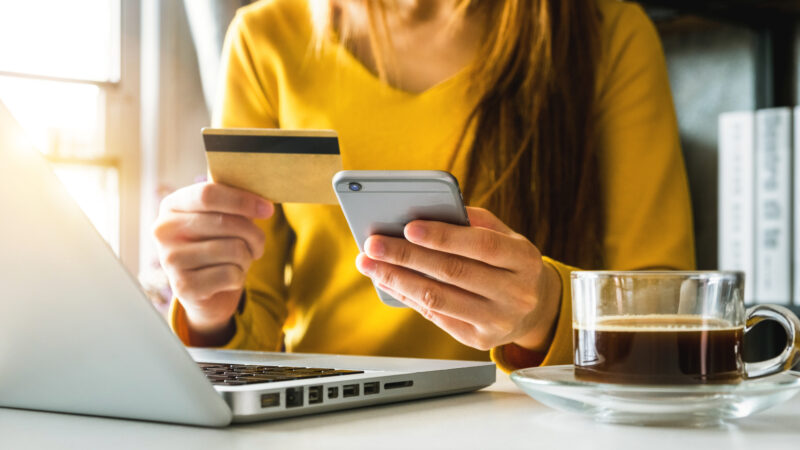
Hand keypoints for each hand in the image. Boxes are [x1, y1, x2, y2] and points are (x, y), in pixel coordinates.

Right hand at [152, 182, 273, 343]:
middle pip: (225, 222)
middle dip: (253, 233)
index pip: (208, 194)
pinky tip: (230, 278)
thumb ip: (233, 201)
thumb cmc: (218, 245)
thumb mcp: (222, 218)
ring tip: (241, 260)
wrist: (206, 291)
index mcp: (172, 205)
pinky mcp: (183, 287)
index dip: (243, 200)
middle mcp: (163, 230)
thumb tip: (261, 194)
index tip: (267, 209)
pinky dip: (240, 277)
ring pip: (232, 250)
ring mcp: (170, 260)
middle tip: (258, 243)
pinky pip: (230, 275)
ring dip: (247, 257)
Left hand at [355, 207, 561, 351]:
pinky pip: (435, 316)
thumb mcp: (506, 236)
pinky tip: (388, 282)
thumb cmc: (511, 263)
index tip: (409, 226)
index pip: (483, 246)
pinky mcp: (478, 339)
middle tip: (374, 244)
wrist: (536, 309)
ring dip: (398, 279)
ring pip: (438, 298)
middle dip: (407, 256)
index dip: (445, 236)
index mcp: (525, 260)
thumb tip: (427, 211)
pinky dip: (407, 297)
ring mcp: (497, 321)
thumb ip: (473, 222)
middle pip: (453, 272)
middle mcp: (516, 294)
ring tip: (370, 264)